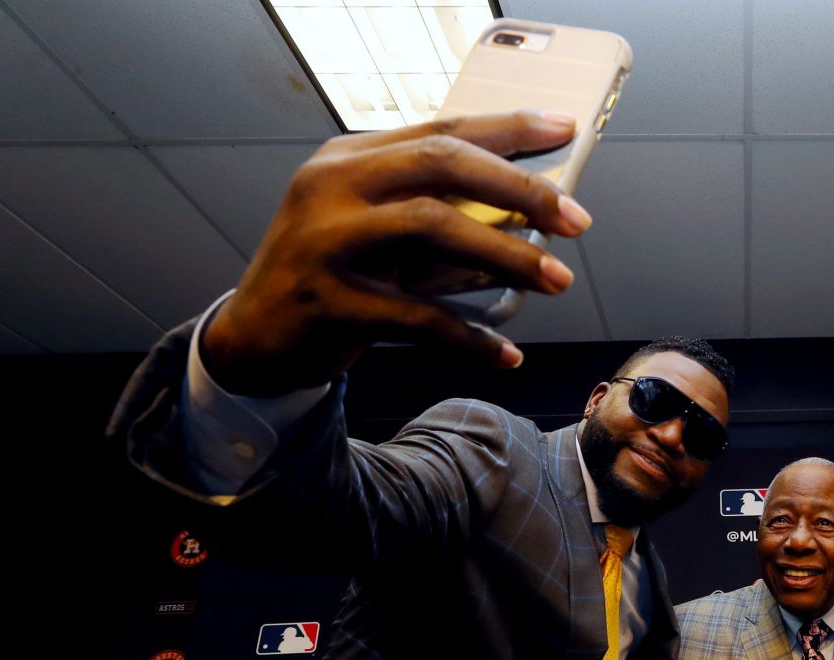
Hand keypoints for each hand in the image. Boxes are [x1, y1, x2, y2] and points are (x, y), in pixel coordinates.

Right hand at [204, 111, 591, 395]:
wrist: (256, 338)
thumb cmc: (336, 278)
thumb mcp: (381, 234)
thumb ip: (440, 217)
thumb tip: (530, 217)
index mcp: (349, 159)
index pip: (442, 130)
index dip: (510, 130)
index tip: (566, 131)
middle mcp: (333, 187)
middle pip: (442, 165)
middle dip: (520, 189)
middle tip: (577, 219)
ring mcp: (327, 241)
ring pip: (434, 229)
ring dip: (507, 257)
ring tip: (558, 280)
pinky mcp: (330, 302)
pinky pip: (419, 318)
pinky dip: (470, 338)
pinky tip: (506, 355)